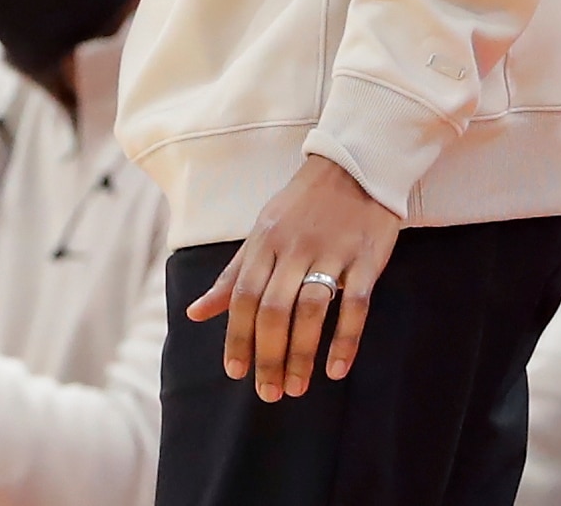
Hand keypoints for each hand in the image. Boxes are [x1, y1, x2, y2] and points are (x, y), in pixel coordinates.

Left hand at [186, 155, 401, 401]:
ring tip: (296, 388)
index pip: (243, 296)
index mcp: (263, 242)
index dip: (237, 336)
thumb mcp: (260, 234)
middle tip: (268, 393)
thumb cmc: (301, 207)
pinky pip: (354, 303)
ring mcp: (331, 252)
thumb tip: (196, 312)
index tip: (235, 373)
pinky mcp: (365, 258)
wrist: (355, 166)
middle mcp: (293, 248)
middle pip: (273, 308)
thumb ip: (231, 276)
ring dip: (301, 353)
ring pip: (310, 309)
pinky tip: (336, 368)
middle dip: (267, 355)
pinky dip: (345, 338)